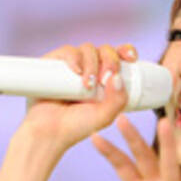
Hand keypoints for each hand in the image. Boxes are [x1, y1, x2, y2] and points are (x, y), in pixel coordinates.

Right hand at [18, 42, 136, 151]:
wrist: (49, 131)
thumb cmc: (76, 126)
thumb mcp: (104, 116)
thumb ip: (117, 100)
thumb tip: (117, 76)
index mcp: (105, 81)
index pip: (119, 58)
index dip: (126, 51)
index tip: (131, 58)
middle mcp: (90, 70)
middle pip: (105, 50)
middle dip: (110, 60)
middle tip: (105, 78)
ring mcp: (72, 66)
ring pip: (88, 49)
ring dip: (92, 63)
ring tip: (87, 85)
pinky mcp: (54, 64)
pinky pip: (67, 51)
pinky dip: (73, 58)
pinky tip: (76, 71)